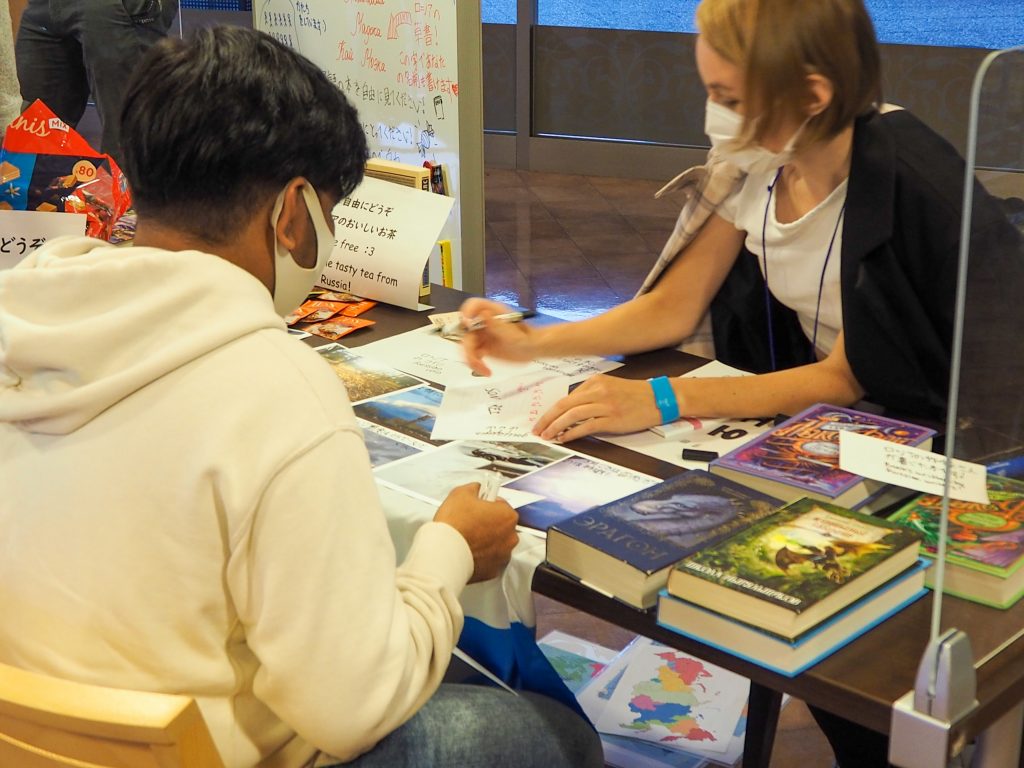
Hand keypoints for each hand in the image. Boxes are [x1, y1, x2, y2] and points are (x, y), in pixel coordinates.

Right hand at [433, 483, 518, 582]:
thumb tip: (476, 489)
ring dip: (486, 541)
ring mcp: (503, 556)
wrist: (444, 553)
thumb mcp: (461, 493)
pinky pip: (489, 560)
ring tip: (467, 538)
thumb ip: (474, 488)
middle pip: (501, 526)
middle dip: (488, 523)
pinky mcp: (493, 571)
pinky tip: (467, 551)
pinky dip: (481, 557)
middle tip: (470, 522)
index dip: (487, 504)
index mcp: (507, 515)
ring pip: (497, 544)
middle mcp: (510, 537)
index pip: (501, 504)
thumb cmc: (454, 524)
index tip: (478, 506)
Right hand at [458, 297, 538, 375]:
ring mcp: (482, 335)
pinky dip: (476, 364)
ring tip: (484, 370)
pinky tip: (486, 371)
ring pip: (467, 345)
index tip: (467, 325)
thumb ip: (497, 324)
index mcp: (492, 312)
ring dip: (471, 359)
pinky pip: (472, 355)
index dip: (466, 312)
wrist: (532, 350)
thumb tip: (483, 313)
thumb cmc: (527, 338)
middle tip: (475, 358)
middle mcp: (484, 322)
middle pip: (465, 329)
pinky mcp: (483, 347)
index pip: (473, 305)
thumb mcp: (513, 333)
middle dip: (468, 346)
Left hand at [532, 374, 662, 441]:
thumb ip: (592, 395)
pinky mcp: (612, 418)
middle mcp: (598, 391)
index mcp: (595, 382)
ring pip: (571, 415)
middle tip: (538, 429)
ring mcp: (604, 404)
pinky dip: (572, 433)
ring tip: (548, 436)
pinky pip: (586, 426)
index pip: (567, 397)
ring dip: (556, 427)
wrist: (659, 399)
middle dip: (547, 418)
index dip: (552, 410)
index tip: (544, 420)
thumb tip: (572, 409)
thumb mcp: (611, 387)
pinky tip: (564, 438)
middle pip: (564, 405)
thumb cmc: (637, 395)